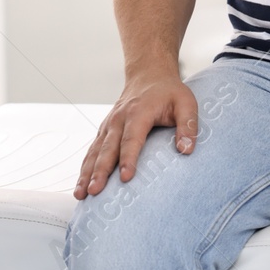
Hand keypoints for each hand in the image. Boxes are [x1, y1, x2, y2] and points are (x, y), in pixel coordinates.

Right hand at [74, 69, 196, 199]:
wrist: (148, 75)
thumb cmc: (169, 91)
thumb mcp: (186, 103)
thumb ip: (188, 125)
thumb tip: (186, 150)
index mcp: (138, 112)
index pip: (132, 138)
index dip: (128, 159)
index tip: (126, 178)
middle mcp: (119, 119)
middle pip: (108, 148)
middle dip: (100, 171)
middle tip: (94, 191)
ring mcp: (109, 125)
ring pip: (96, 151)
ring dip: (87, 172)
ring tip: (80, 194)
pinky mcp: (105, 130)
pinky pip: (93, 150)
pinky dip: (85, 167)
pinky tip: (80, 184)